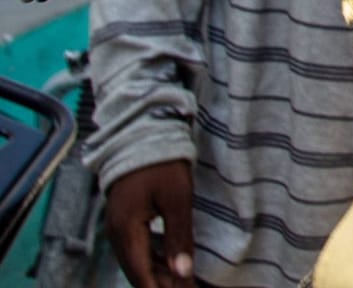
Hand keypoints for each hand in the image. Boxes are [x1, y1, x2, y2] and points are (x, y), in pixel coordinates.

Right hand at [105, 160, 194, 287]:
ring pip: (137, 259)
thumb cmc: (163, 162)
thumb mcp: (177, 199)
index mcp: (125, 230)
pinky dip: (154, 257)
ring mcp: (118, 224)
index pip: (140, 274)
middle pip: (137, 271)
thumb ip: (179, 237)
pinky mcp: (125, 217)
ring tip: (182, 280)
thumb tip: (182, 273)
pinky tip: (170, 261)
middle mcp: (116, 232)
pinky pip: (137, 246)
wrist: (144, 131)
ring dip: (157, 272)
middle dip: (160, 284)